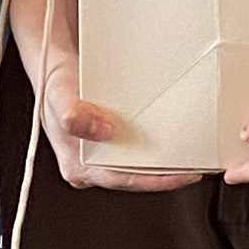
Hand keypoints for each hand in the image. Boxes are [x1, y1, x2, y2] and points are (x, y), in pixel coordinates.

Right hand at [27, 41, 200, 193]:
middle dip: (165, 174)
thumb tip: (103, 131)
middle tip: (196, 166)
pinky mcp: (107, 142)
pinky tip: (169, 140)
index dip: (156, 180)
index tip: (183, 175)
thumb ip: (74, 115)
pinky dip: (153, 147)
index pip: (124, 180)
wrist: (53, 67)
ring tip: (189, 156)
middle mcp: (90, 165)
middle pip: (134, 177)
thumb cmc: (54, 84)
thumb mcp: (59, 96)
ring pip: (136, 165)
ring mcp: (99, 155)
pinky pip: (134, 151)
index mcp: (78, 166)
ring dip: (161, 162)